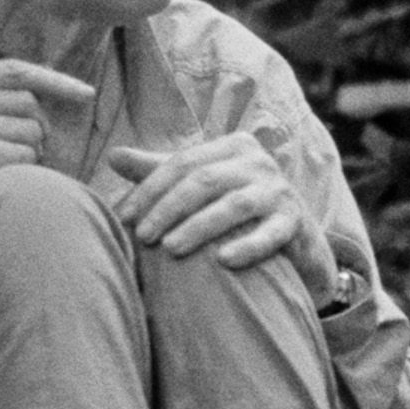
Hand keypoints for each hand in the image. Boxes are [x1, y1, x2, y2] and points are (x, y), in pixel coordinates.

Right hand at [0, 58, 95, 211]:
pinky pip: (29, 155)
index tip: (86, 93)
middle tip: (12, 152)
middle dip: (36, 128)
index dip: (55, 80)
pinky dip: (24, 171)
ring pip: (34, 128)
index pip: (13, 69)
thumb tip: (47, 81)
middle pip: (29, 100)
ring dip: (30, 152)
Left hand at [106, 132, 328, 295]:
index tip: (123, 217)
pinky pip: (270, 234)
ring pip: (234, 205)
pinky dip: (248, 246)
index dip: (149, 190)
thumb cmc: (236, 208)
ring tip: (171, 249)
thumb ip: (160, 171)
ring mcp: (280, 190)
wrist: (295, 237)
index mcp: (233, 146)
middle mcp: (259, 161)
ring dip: (199, 227)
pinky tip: (224, 262)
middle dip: (168, 209)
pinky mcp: (296, 221)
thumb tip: (114, 156)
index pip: (182, 163)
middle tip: (143, 237)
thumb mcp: (201, 185)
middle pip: (204, 181)